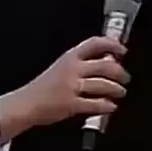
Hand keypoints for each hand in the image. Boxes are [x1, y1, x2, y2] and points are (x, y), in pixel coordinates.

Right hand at [0, 36, 129, 141]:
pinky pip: (96, 104)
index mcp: (69, 57)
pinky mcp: (72, 104)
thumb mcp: (60, 67)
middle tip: (125, 77)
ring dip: (117, 90)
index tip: (122, 50)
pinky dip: (107, 106)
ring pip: (104, 85)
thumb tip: (107, 63)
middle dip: (120, 73)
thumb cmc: (43, 88)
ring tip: (120, 92)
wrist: (26, 104)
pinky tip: (111, 106)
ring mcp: (72, 87)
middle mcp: (72, 69)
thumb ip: (81, 64)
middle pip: (105, 66)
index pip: (95, 43)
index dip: (112, 45)